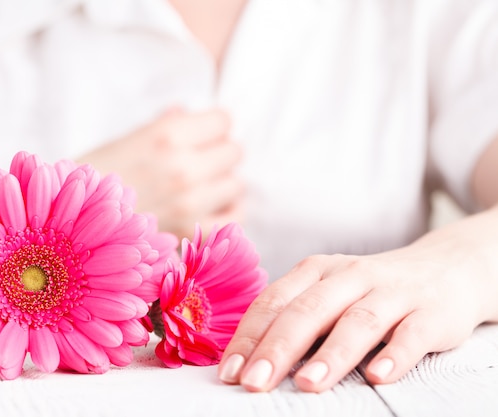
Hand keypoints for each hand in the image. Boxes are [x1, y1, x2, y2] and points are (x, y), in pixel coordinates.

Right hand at [80, 108, 242, 238]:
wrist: (73, 218)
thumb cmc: (98, 175)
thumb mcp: (130, 138)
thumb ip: (167, 124)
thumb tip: (191, 113)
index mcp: (167, 134)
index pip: (224, 121)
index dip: (212, 127)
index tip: (200, 136)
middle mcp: (182, 166)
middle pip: (234, 152)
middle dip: (218, 154)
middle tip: (198, 162)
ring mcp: (189, 201)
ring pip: (236, 184)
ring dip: (222, 184)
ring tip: (200, 186)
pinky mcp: (191, 231)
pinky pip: (234, 217)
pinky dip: (225, 213)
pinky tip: (208, 208)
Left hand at [218, 209, 497, 391]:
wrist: (444, 268)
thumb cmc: (370, 291)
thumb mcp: (329, 293)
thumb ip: (295, 318)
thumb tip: (248, 361)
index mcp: (318, 271)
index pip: (274, 302)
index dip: (250, 337)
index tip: (229, 372)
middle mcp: (351, 276)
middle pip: (309, 310)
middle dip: (279, 348)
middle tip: (254, 383)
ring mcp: (393, 291)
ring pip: (358, 321)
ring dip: (331, 354)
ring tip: (307, 384)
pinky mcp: (431, 312)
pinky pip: (413, 334)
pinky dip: (395, 354)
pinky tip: (378, 376)